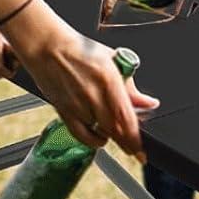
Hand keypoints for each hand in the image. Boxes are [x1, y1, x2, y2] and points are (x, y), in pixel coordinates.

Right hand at [2, 4, 158, 156]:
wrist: (49, 48)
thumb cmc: (81, 51)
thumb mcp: (113, 61)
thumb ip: (131, 87)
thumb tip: (149, 103)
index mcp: (109, 80)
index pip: (126, 117)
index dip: (136, 138)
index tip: (143, 151)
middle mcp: (93, 96)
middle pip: (115, 130)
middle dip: (128, 143)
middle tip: (136, 150)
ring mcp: (77, 106)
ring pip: (100, 133)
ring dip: (113, 138)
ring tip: (120, 138)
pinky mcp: (64, 112)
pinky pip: (81, 136)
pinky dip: (93, 141)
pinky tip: (101, 138)